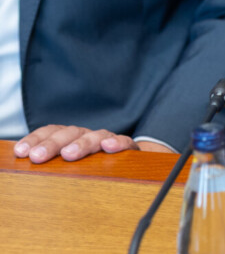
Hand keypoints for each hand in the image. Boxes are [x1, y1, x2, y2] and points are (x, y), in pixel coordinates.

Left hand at [13, 125, 142, 162]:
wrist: (127, 168)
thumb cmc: (89, 169)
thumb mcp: (65, 167)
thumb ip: (50, 164)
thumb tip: (26, 163)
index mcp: (69, 138)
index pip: (51, 132)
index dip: (35, 139)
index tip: (21, 152)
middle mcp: (86, 136)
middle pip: (69, 133)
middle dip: (52, 144)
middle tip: (38, 156)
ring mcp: (107, 141)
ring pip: (95, 136)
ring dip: (81, 144)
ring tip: (69, 154)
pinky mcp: (128, 149)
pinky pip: (124, 142)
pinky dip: (117, 143)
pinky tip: (108, 148)